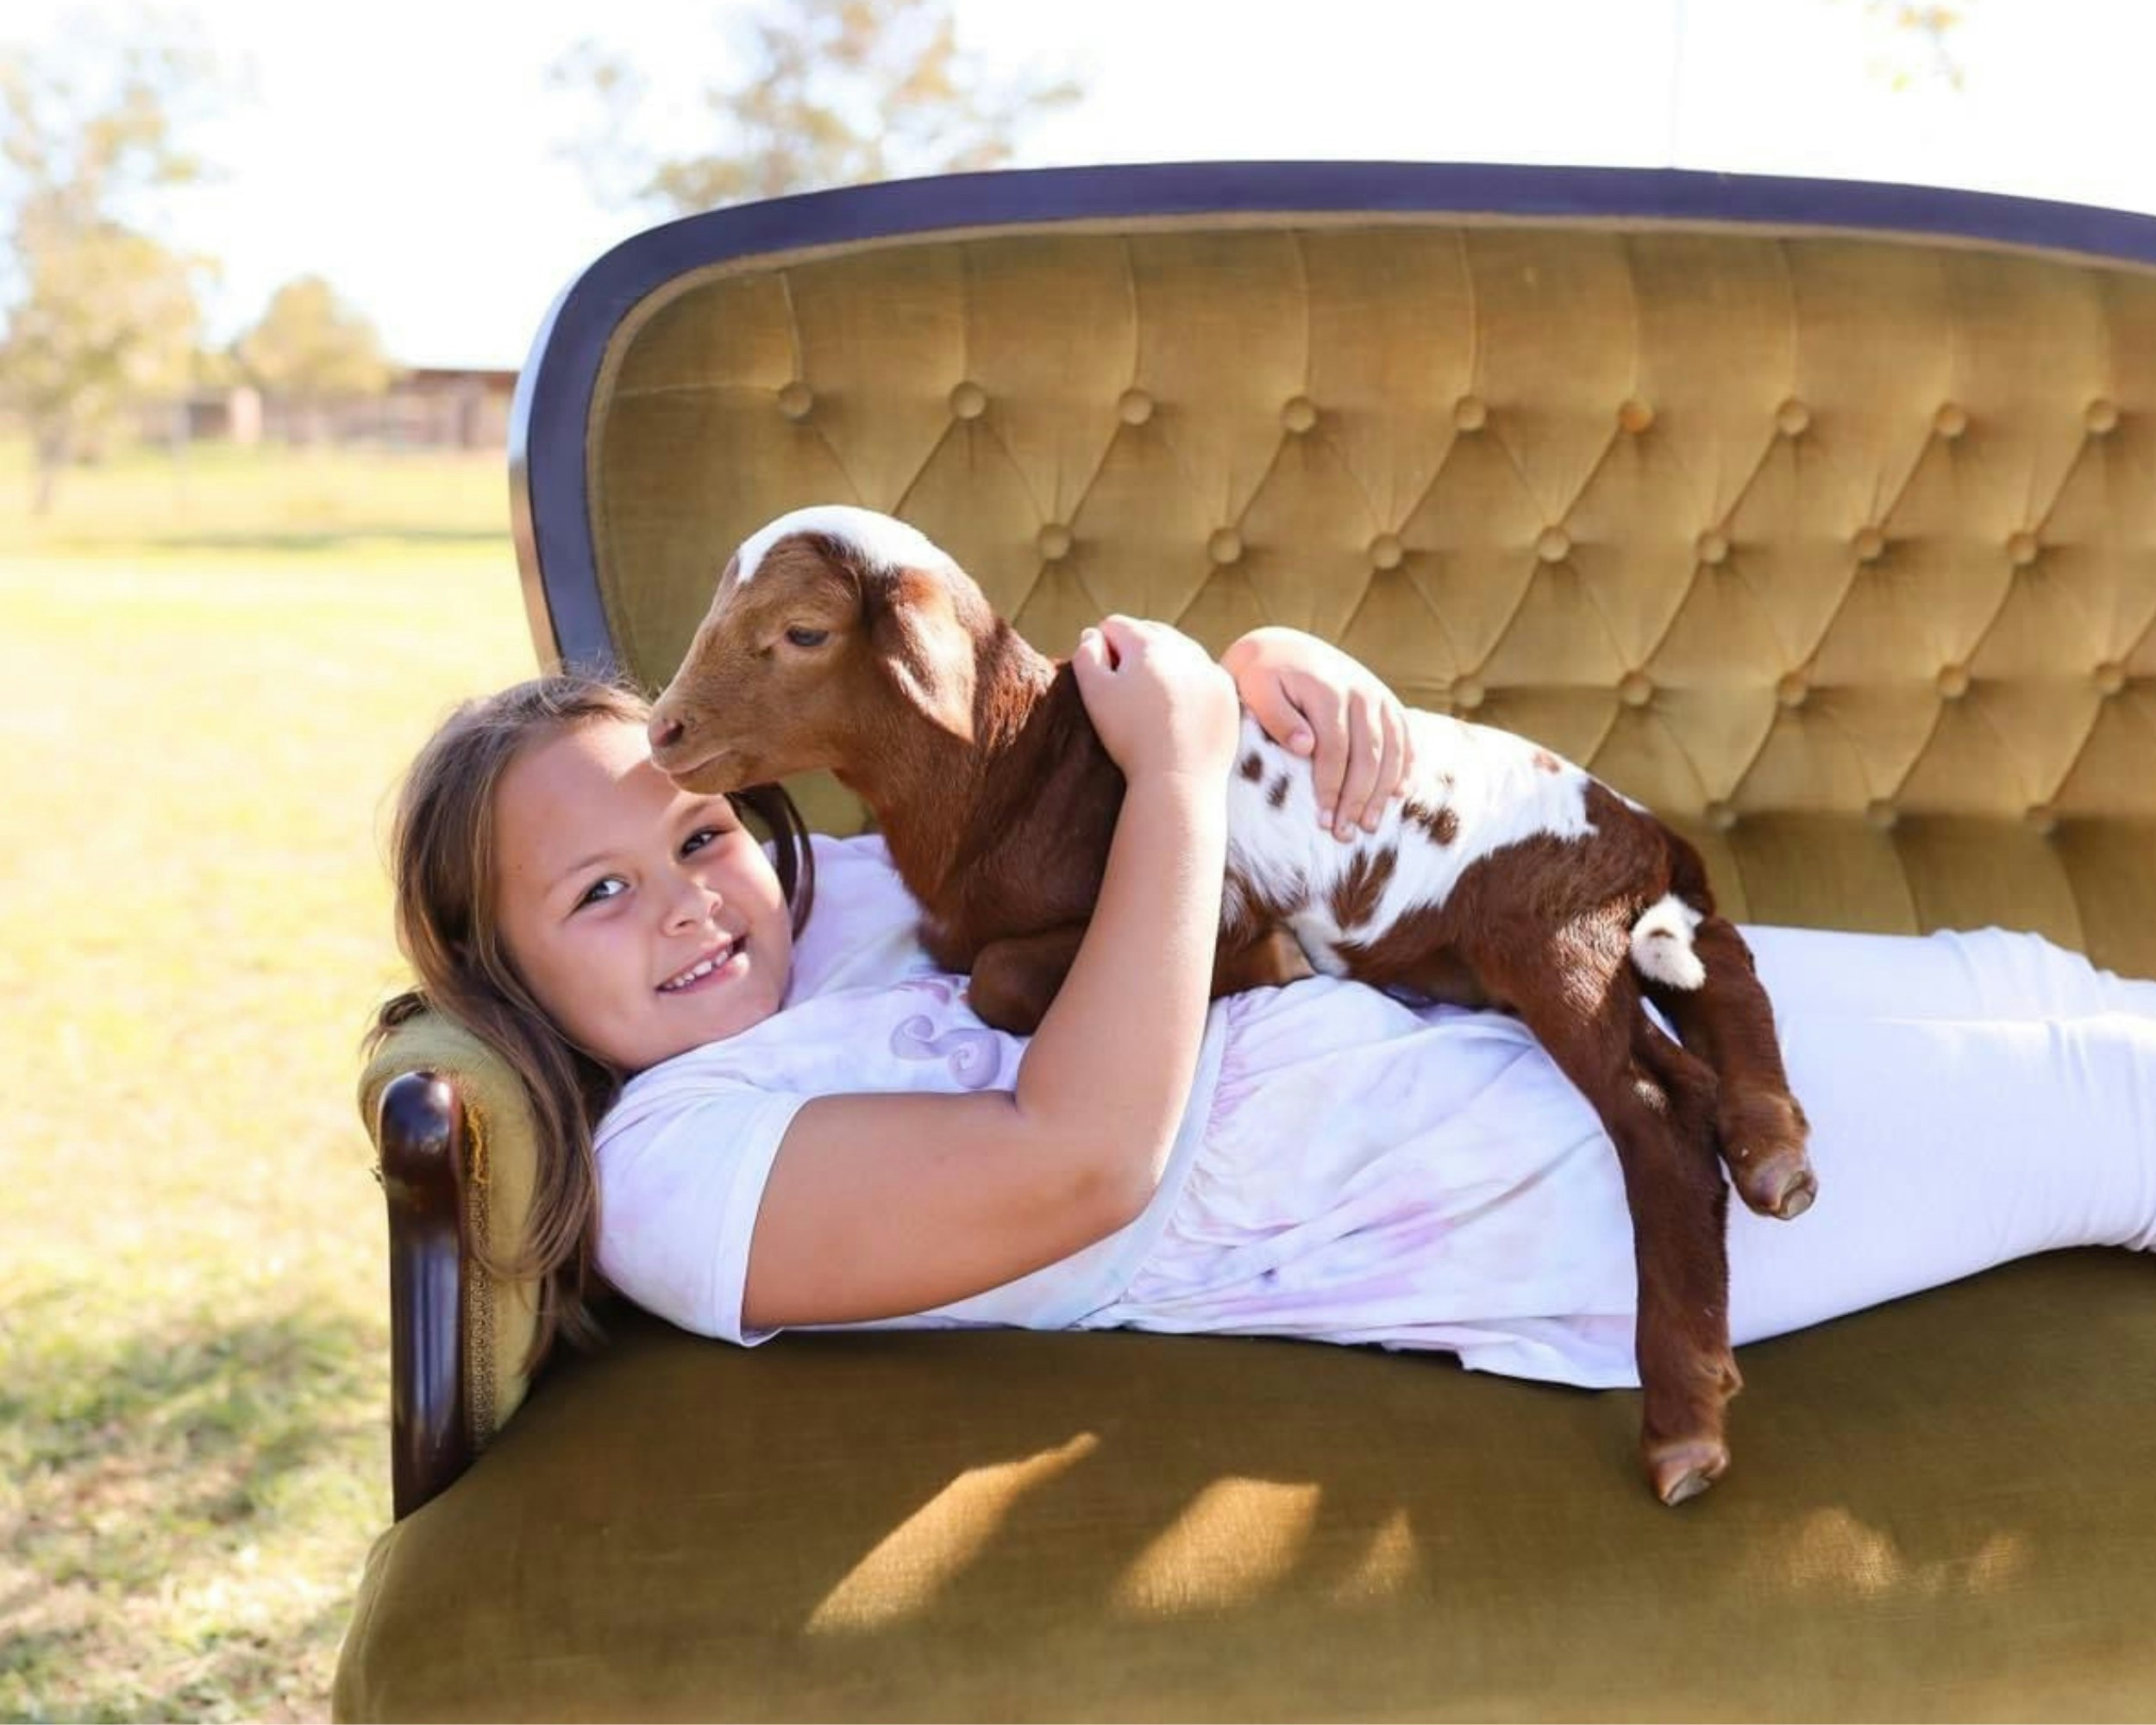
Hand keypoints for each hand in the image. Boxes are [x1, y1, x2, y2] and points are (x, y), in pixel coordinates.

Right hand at [1073, 616, 1239, 783]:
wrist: (1178, 779)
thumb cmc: (1130, 738)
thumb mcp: (1094, 694)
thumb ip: (1086, 656)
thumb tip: (1093, 634)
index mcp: (1148, 644)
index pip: (1115, 626)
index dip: (1102, 649)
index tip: (1104, 679)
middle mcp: (1184, 648)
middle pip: (1150, 633)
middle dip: (1134, 651)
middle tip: (1126, 690)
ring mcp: (1210, 669)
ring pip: (1180, 651)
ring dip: (1164, 665)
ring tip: (1151, 701)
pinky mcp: (1227, 693)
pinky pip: (1203, 674)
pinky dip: (1189, 683)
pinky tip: (1177, 710)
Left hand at [1222, 628, 1414, 838]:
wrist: (1282, 648)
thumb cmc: (1261, 677)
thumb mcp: (1256, 690)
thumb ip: (1277, 717)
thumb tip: (1305, 747)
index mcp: (1328, 690)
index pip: (1335, 750)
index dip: (1330, 788)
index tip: (1322, 821)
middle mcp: (1361, 691)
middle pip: (1368, 755)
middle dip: (1358, 799)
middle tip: (1345, 834)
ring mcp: (1378, 695)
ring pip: (1393, 750)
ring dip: (1383, 792)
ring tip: (1370, 826)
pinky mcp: (1387, 702)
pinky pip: (1406, 737)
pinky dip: (1406, 767)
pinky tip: (1400, 796)